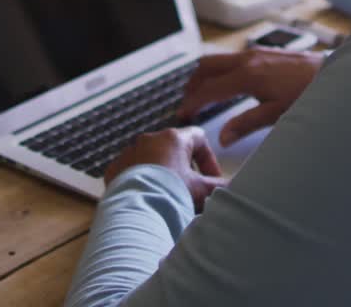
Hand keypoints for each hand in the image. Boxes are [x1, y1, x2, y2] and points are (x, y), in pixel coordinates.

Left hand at [104, 127, 226, 209]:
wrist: (136, 213)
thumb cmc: (172, 196)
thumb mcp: (203, 191)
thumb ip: (221, 186)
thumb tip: (235, 187)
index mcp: (173, 138)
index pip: (199, 138)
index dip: (209, 159)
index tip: (211, 179)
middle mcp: (149, 139)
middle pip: (175, 150)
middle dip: (185, 170)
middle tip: (191, 192)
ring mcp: (129, 153)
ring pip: (152, 160)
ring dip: (163, 176)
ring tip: (169, 199)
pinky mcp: (114, 169)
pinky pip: (132, 172)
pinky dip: (142, 183)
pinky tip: (149, 200)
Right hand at [176, 48, 322, 146]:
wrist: (332, 74)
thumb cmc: (307, 93)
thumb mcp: (276, 114)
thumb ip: (246, 124)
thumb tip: (223, 137)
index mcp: (247, 76)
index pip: (208, 89)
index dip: (192, 102)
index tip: (184, 114)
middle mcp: (247, 59)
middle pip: (205, 66)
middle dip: (192, 84)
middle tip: (188, 103)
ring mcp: (255, 53)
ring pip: (217, 59)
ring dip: (205, 75)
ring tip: (203, 93)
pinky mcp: (263, 52)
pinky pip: (231, 58)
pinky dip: (220, 70)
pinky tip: (227, 84)